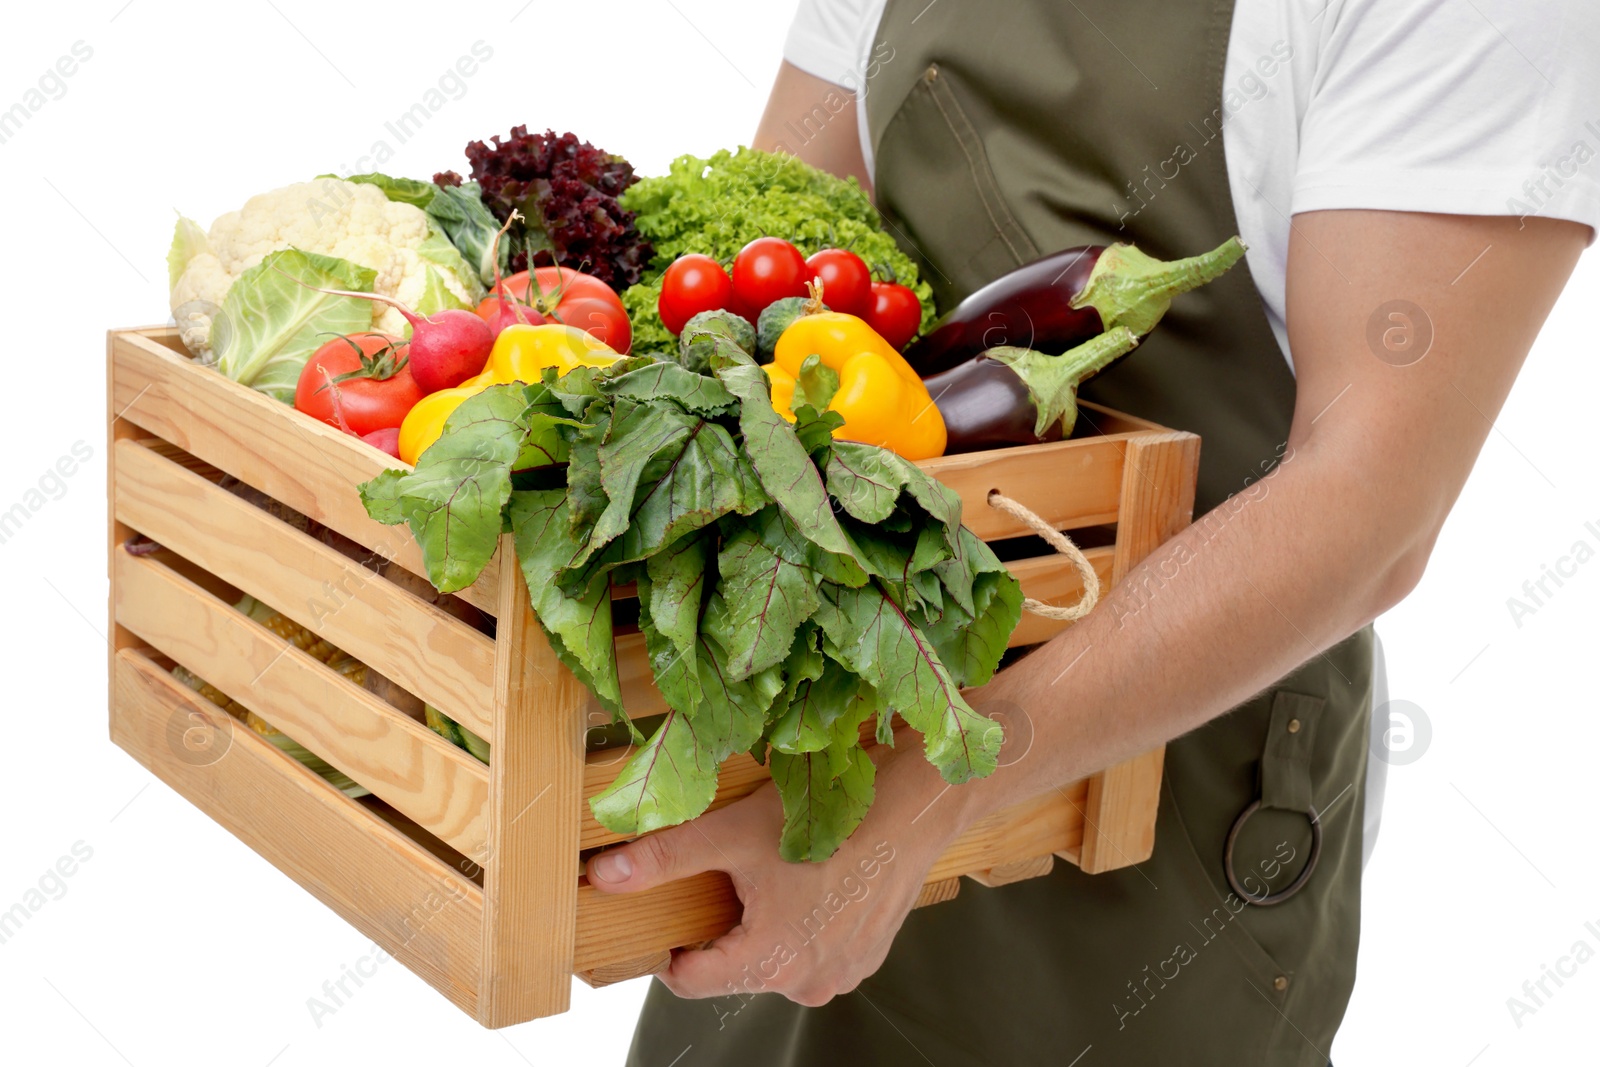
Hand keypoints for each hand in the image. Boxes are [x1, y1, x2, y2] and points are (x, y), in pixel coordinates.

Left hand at [583, 761, 950, 1005]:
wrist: (912, 808)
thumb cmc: (830, 820)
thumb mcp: (731, 835)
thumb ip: (663, 859)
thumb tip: (604, 877)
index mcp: (770, 963)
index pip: (689, 979)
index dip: (670, 943)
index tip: (673, 909)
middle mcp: (808, 983)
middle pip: (734, 969)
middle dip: (725, 927)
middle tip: (734, 876)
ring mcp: (842, 974)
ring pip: (776, 960)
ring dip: (768, 926)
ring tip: (778, 875)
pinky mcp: (867, 956)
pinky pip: (815, 951)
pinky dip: (806, 923)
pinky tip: (813, 883)